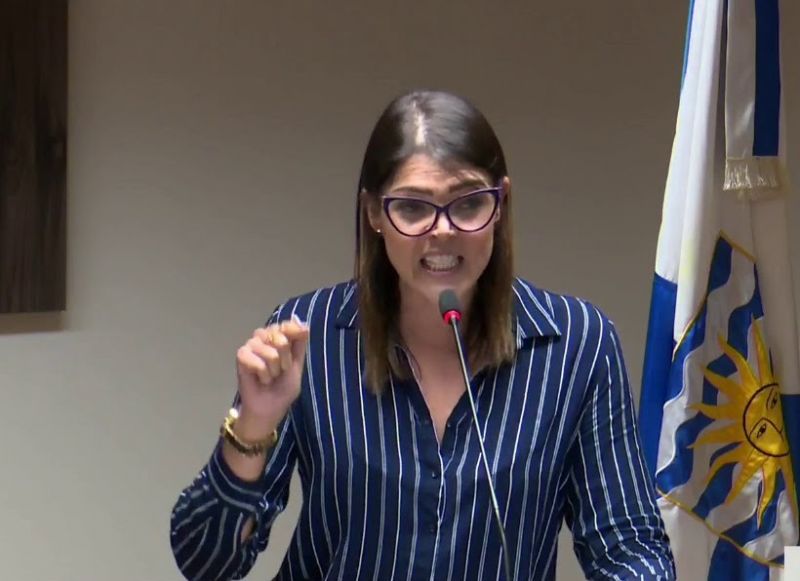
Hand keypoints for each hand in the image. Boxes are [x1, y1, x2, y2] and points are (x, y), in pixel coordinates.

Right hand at [235, 316, 308, 434]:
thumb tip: (303, 324)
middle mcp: (264, 337)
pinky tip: (260, 379)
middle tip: (280, 371)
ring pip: (269, 352)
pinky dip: (262, 374)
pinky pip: (256, 361)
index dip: (293, 331)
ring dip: (273, 370)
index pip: (286, 325)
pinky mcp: (241, 356)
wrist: (269, 407)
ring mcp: (251, 345)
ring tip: (270, 376)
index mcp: (278, 337)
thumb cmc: (283, 387)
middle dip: (285, 359)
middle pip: (279, 337)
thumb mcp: (297, 365)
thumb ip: (299, 345)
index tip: (299, 337)